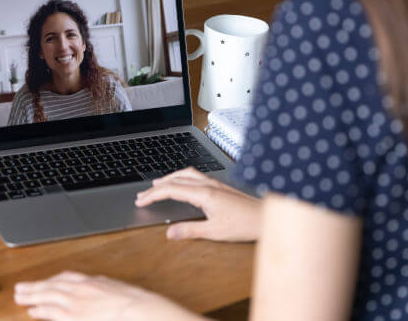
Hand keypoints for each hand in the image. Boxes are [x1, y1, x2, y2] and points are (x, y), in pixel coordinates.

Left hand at [14, 271, 202, 320]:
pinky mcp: (76, 316)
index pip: (67, 278)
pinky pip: (54, 312)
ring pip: (50, 296)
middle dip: (36, 286)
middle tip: (21, 288)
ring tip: (20, 297)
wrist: (144, 311)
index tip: (44, 283)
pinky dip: (41, 310)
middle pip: (54, 285)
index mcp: (95, 282)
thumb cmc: (138, 305)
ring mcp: (79, 302)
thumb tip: (101, 289)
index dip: (52, 281)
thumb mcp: (120, 291)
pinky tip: (32, 311)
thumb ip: (106, 290)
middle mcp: (84, 289)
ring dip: (33, 295)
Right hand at [135, 167, 260, 241]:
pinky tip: (182, 184)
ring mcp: (214, 183)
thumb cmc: (244, 224)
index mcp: (204, 194)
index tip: (141, 201)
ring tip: (157, 185)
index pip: (171, 190)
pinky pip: (194, 176)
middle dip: (157, 187)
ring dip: (169, 178)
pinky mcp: (219, 186)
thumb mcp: (214, 232)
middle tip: (142, 195)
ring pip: (185, 174)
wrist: (265, 217)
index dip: (153, 195)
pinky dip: (181, 178)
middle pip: (175, 180)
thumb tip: (169, 233)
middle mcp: (208, 184)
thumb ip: (190, 231)